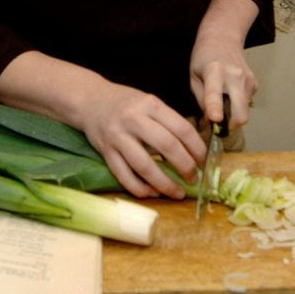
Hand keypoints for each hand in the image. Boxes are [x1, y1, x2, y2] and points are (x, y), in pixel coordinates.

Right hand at [76, 84, 204, 200]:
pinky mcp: (106, 152)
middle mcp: (134, 119)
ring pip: (144, 166)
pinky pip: (124, 176)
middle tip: (194, 179)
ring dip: (165, 183)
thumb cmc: (126, 104)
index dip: (197, 149)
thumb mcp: (149, 103)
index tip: (204, 162)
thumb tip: (195, 149)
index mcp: (150, 104)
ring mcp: (117, 137)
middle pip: (167, 146)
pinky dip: (140, 189)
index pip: (181, 129)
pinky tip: (153, 193)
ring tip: (177, 193)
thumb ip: (169, 122)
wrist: (90, 101)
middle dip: (185, 167)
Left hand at [189, 0, 259, 129]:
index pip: (215, 92)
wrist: (223, 38)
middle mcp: (235, 75)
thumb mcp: (193, 77)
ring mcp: (248, 80)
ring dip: (233, 113)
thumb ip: (201, 100)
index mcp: (214, 71)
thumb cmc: (203, 58)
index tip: (216, 120)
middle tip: (219, 123)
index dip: (215, 107)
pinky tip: (229, 92)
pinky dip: (237, 105)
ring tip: (222, 100)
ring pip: (244, 111)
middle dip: (232, 124)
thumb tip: (211, 122)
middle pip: (241, 111)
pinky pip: (246, 104)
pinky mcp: (255, 84)